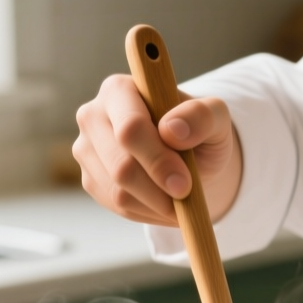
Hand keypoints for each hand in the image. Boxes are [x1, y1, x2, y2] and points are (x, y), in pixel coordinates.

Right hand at [73, 74, 241, 225]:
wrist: (188, 156)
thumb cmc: (200, 132)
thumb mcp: (215, 118)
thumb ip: (201, 116)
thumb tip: (172, 130)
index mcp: (119, 90)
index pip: (130, 129)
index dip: (157, 160)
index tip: (184, 183)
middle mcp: (93, 115)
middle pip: (120, 165)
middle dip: (158, 189)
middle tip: (186, 197)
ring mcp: (86, 149)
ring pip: (117, 191)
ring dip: (156, 204)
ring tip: (181, 200)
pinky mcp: (90, 178)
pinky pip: (116, 206)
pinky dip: (147, 212)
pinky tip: (165, 202)